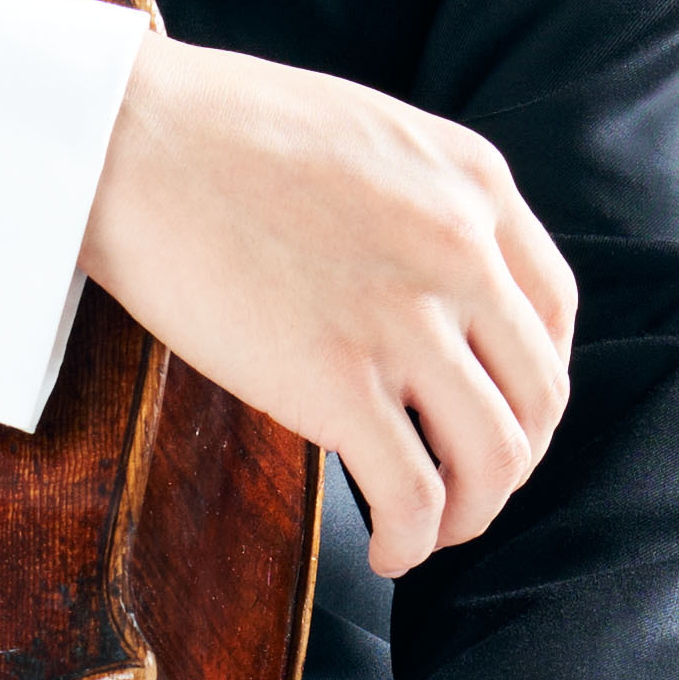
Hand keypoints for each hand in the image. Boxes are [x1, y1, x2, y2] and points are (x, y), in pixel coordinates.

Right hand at [79, 33, 575, 582]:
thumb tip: (416, 279)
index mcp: (474, 182)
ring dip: (472, 512)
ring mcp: (407, 319)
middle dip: (513, 459)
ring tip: (431, 532)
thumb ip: (415, 202)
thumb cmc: (211, 128)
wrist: (126, 136)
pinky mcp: (339, 382)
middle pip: (537, 394)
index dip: (533, 382)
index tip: (498, 412)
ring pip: (495, 457)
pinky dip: (413, 540)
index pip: (552, 310)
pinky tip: (389, 550)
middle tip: (468, 487)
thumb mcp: (364, 136)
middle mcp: (464, 251)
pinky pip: (415, 494)